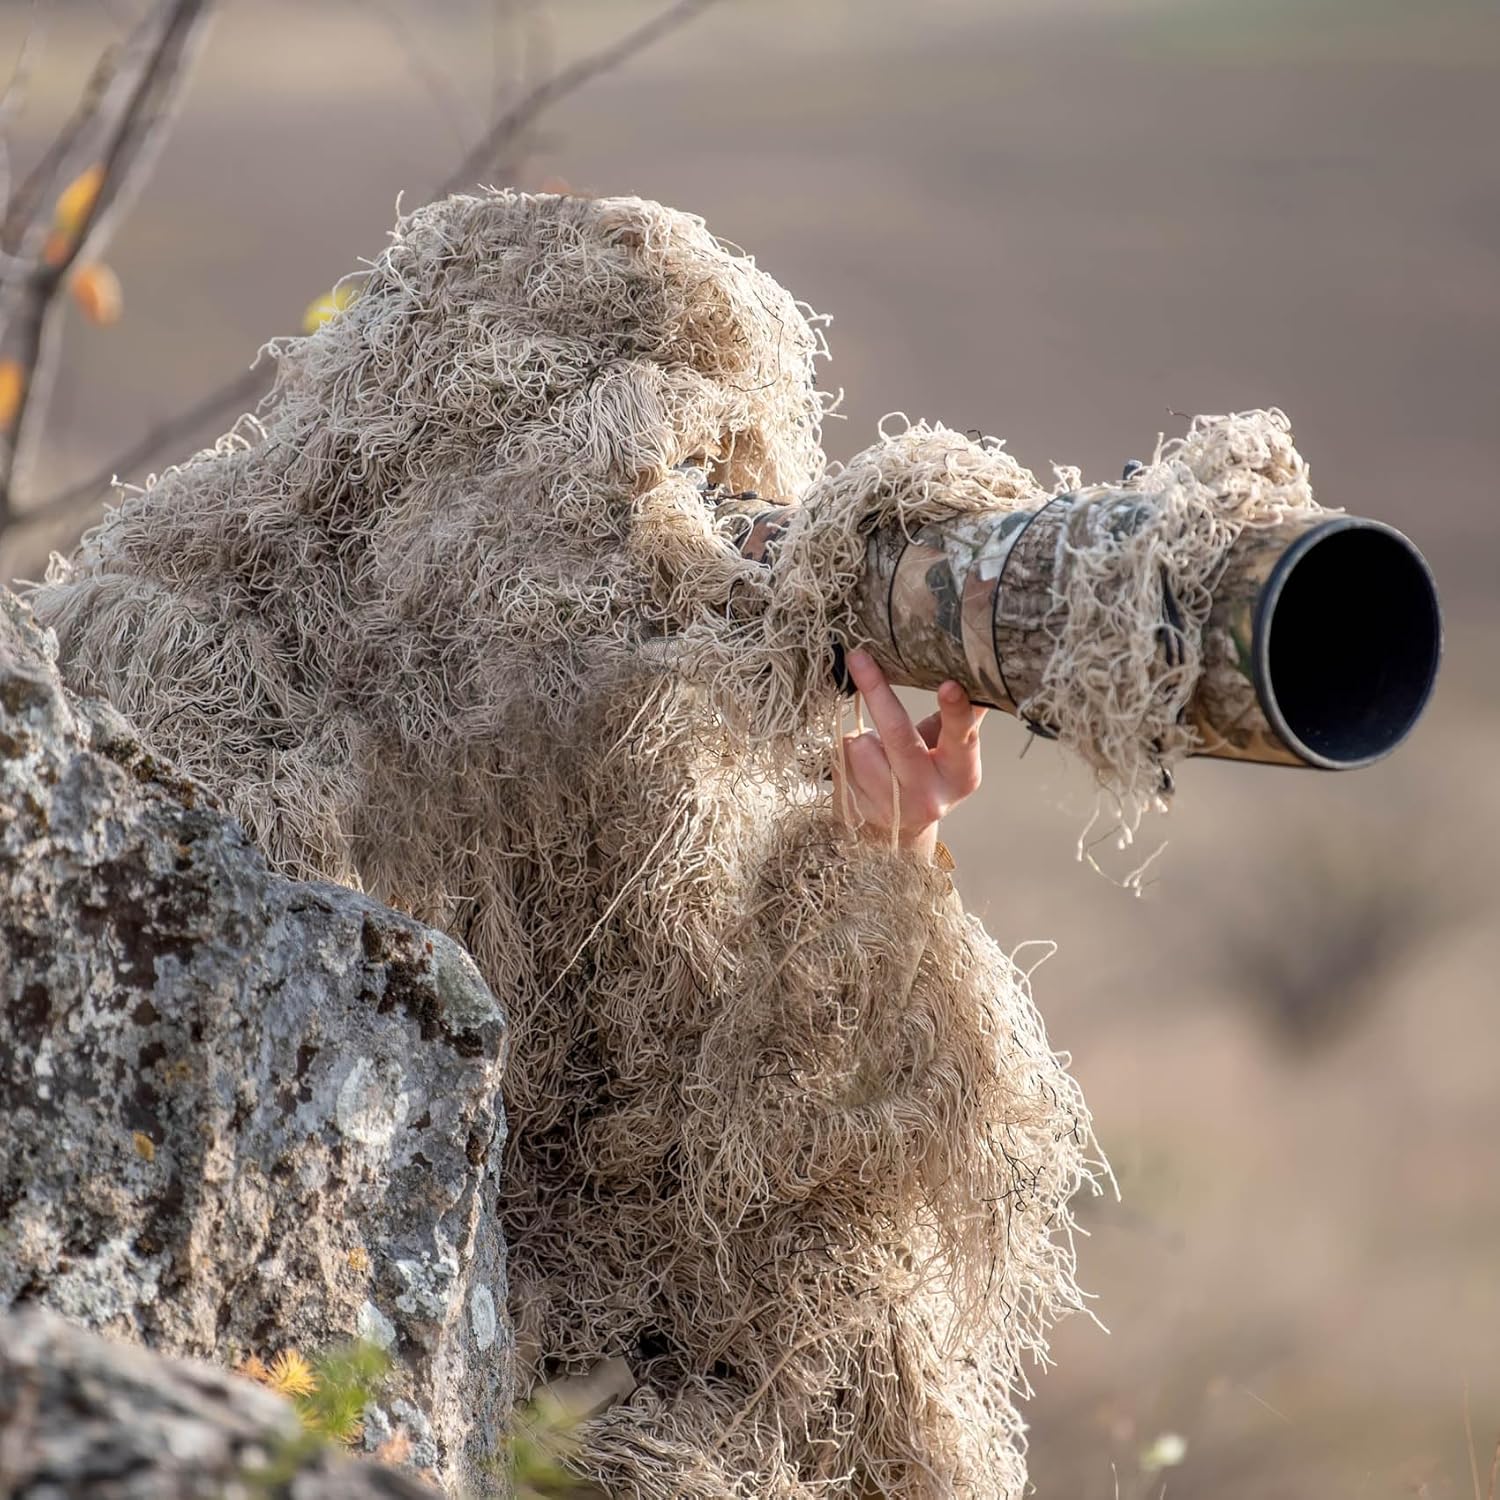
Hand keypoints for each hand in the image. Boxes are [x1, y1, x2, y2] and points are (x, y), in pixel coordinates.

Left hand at [834, 648, 985, 862]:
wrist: (898, 833)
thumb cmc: (927, 775)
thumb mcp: (952, 751)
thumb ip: (963, 716)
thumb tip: (981, 671)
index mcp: (961, 774)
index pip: (961, 736)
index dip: (955, 710)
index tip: (948, 684)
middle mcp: (928, 794)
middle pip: (899, 735)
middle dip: (877, 691)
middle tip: (859, 657)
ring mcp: (890, 806)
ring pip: (861, 745)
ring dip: (861, 738)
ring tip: (876, 751)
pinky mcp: (856, 809)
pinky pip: (840, 761)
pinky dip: (845, 754)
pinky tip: (860, 769)